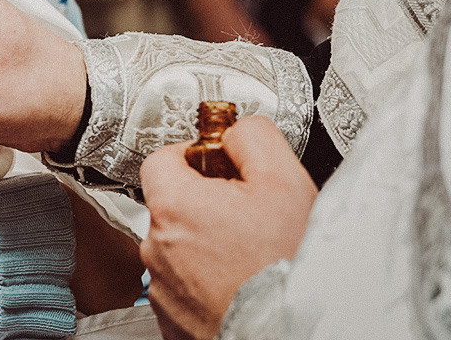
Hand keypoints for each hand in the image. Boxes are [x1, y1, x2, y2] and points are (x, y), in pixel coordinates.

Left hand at [139, 116, 317, 339]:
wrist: (294, 333)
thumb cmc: (288, 268)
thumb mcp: (284, 180)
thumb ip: (252, 138)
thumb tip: (236, 131)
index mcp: (173, 205)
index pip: (161, 159)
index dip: (193, 156)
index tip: (219, 166)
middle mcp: (156, 247)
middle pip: (172, 205)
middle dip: (206, 204)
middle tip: (249, 216)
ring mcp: (163, 287)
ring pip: (179, 248)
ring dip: (207, 246)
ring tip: (251, 257)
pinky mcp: (172, 320)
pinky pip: (185, 287)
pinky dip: (208, 283)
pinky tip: (241, 284)